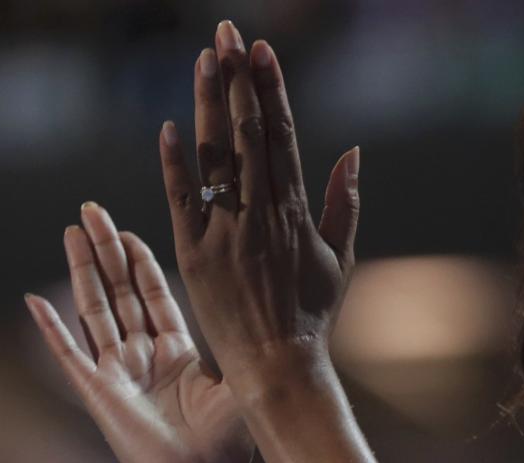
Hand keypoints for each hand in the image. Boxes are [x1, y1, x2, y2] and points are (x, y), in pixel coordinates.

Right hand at [26, 204, 254, 462]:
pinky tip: (33, 299)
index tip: (130, 228)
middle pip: (120, 292)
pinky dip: (50, 327)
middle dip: (107, 250)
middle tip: (92, 209)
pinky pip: (68, 353)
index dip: (141, 261)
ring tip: (71, 231)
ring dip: (81, 270)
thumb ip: (234, 342)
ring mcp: (118, 372)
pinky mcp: (96, 391)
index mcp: (179, 354)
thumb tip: (255, 307)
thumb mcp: (238, 381)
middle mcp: (144, 358)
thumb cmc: (228, 443)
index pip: (154, 295)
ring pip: (93, 310)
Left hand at [158, 21, 359, 404]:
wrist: (279, 367)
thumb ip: (345, 204)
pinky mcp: (194, 256)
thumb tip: (352, 151)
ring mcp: (224, 235)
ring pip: (214, 158)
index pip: (280, 138)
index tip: (261, 52)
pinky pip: (182, 200)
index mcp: (295, 214)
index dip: (270, 91)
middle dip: (237, 81)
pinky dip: (175, 164)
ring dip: (208, 105)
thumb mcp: (340, 259)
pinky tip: (171, 126)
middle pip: (246, 135)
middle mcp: (259, 217)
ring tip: (203, 60)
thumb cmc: (313, 315)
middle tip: (226, 35)